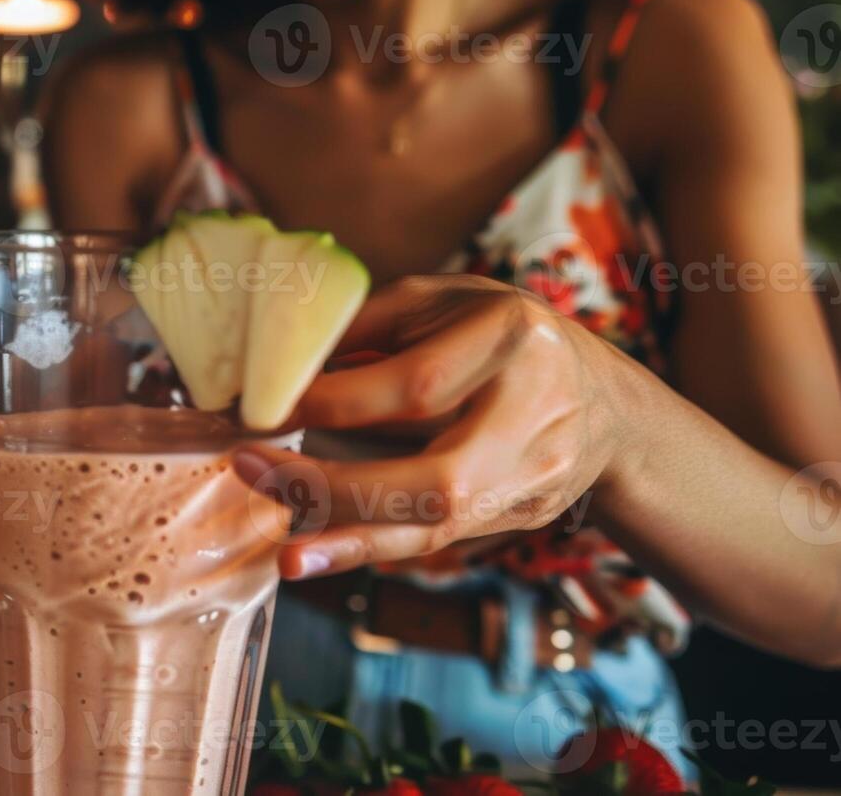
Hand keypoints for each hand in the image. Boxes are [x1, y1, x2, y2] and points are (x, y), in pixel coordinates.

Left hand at [233, 275, 639, 579]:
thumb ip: (367, 327)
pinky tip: (319, 554)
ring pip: (437, 527)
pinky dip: (372, 547)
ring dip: (351, 542)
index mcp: (513, 338)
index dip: (331, 403)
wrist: (604, 401)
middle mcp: (532, 414)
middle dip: (333, 487)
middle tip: (254, 470)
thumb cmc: (499, 336)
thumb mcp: (442, 301)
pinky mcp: (522, 518)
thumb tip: (280, 370)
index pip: (417, 385)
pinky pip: (437, 543)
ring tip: (285, 556)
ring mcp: (534, 478)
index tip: (261, 411)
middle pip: (435, 479)